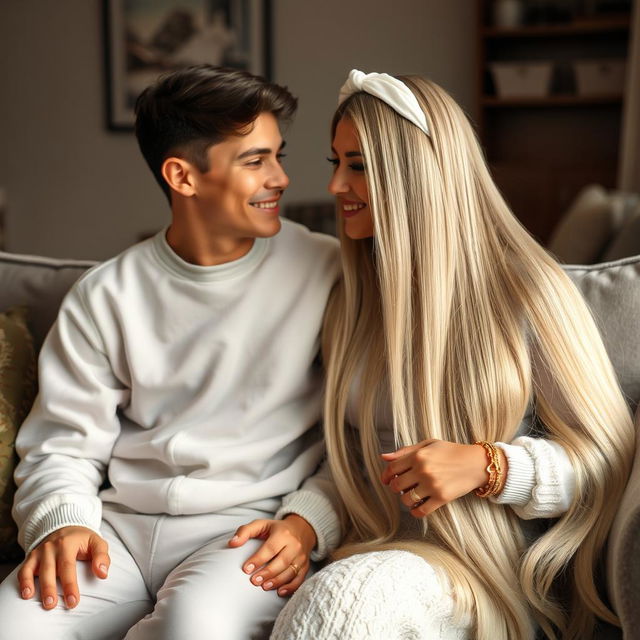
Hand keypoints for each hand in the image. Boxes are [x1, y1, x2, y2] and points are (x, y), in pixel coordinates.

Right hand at [18, 526, 109, 609]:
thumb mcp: (96, 543)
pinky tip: (26, 594)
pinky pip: (24, 570)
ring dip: (37, 588)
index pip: (68, 566)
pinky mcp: (31, 557)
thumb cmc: (82, 539)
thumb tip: (102, 574)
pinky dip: (23, 582)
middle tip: (53, 606)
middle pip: (50, 570)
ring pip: (36, 570)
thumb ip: (101, 557)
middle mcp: (51, 547)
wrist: (66, 527)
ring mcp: (40, 552)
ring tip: (42, 603)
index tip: (72, 602)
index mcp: (68, 543)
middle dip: (51, 589)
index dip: (70, 585)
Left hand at [228, 514, 316, 596]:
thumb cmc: (276, 529)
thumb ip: (245, 532)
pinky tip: (279, 592)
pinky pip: (299, 579)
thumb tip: (232, 543)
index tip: (246, 569)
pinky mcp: (305, 565)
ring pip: (290, 571)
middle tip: (254, 581)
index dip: (258, 559)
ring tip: (264, 586)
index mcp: (283, 533)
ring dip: (277, 581)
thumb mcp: (261, 524)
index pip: (270, 548)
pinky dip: (290, 587)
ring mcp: (301, 556)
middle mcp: (294, 545)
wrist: (301, 529)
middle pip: (281, 561)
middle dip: (267, 573)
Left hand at [380, 439, 505, 516]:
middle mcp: (423, 470)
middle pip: (396, 485)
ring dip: (405, 500)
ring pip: (406, 500)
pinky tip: (417, 507)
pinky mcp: (442, 498)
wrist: (476, 463)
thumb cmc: (451, 452)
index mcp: (418, 455)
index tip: (386, 480)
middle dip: (396, 488)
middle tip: (402, 487)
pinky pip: (421, 511)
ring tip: (412, 496)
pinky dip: (415, 512)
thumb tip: (383, 457)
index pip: (392, 468)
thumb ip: (405, 451)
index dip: (386, 475)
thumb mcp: (428, 444)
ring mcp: (432, 485)